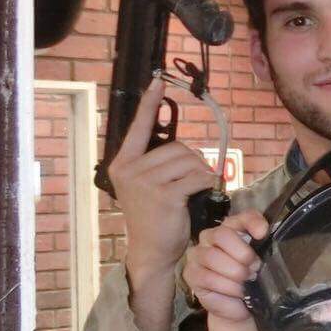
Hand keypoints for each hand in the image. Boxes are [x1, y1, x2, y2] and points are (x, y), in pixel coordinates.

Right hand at [114, 77, 220, 280]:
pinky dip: (207, 183)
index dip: (149, 104)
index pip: (138, 127)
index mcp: (123, 163)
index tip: (157, 82)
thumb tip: (181, 146)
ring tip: (194, 191)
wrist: (152, 248)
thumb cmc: (155, 215)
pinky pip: (198, 177)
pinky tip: (202, 194)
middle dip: (194, 161)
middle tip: (192, 181)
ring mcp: (144, 182)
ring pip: (190, 161)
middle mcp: (129, 169)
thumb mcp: (147, 185)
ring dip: (202, 174)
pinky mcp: (163, 195)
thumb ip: (156, 163)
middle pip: (177, 147)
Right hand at [184, 208, 268, 323]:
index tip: (262, 234)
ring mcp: (198, 254)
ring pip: (213, 256)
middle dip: (242, 253)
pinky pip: (209, 277)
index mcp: (233, 228)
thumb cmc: (250, 278)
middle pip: (222, 234)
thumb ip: (265, 245)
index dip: (252, 222)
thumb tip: (264, 234)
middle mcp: (212, 236)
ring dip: (235, 272)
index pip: (242, 216)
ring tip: (246, 281)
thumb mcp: (263, 262)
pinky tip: (237, 291)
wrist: (239, 304)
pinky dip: (228, 286)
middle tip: (254, 268)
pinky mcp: (191, 274)